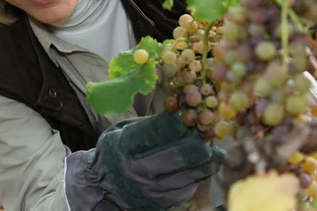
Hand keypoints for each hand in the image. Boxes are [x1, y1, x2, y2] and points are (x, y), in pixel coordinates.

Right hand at [65, 111, 226, 210]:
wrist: (101, 185)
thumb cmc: (116, 149)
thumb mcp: (122, 130)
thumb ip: (149, 124)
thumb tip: (181, 116)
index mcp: (125, 146)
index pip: (154, 133)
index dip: (175, 124)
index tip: (190, 114)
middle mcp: (136, 169)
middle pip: (175, 156)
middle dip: (197, 145)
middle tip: (208, 136)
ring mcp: (149, 189)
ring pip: (186, 176)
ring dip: (205, 163)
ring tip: (216, 152)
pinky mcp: (159, 203)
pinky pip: (186, 190)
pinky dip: (198, 178)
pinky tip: (203, 167)